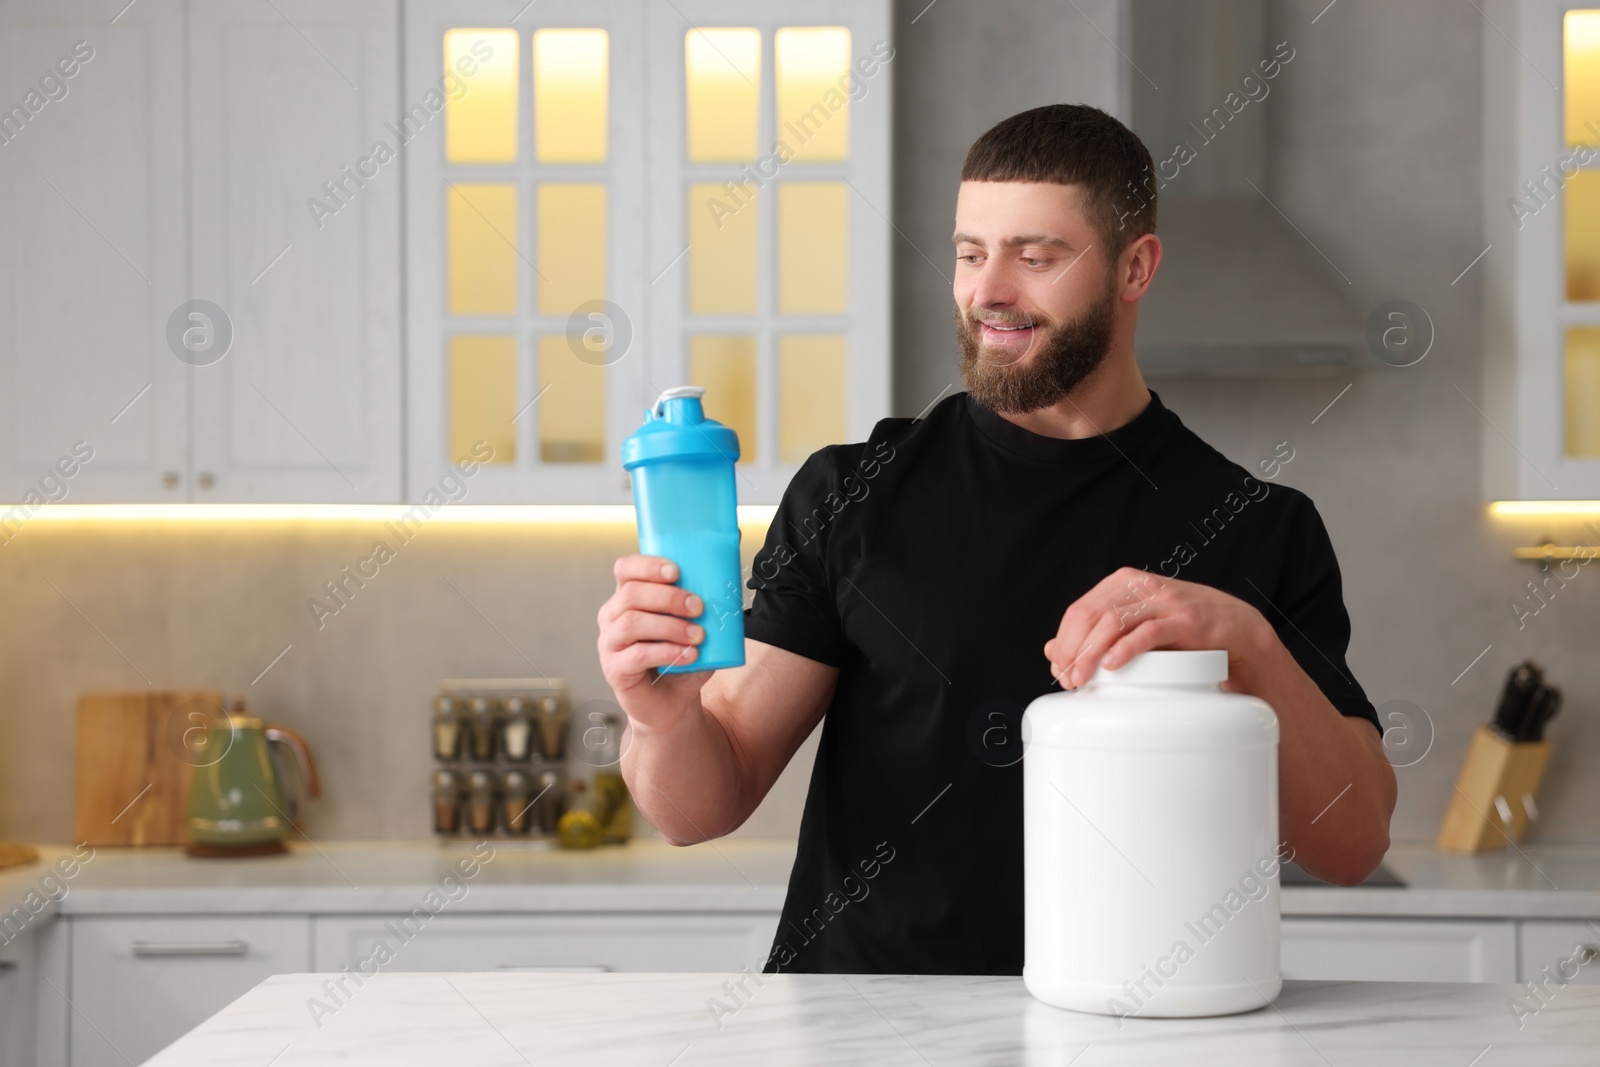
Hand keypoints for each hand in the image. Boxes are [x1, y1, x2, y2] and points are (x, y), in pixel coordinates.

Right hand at [597, 555, 710, 732]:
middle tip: (698, 607)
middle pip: (630, 594)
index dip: (647, 565)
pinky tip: (690, 655)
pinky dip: (667, 652)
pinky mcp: (615, 670)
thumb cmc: (682, 658)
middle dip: (668, 597)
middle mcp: (612, 617)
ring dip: (670, 626)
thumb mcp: (695, 627)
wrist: (673, 703)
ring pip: (631, 623)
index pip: (625, 569)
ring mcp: (610, 644)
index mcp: (627, 598)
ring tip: (698, 636)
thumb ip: (704, 607)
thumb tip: (729, 583)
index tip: (676, 571)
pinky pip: (637, 655)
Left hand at [1043, 567, 1271, 690]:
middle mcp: (1140, 586)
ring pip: (1113, 622)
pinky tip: (1112, 666)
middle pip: (1090, 615)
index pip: (1079, 610)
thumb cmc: (1180, 630)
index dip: (1064, 641)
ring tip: (1083, 679)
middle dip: (1073, 650)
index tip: (1058, 669)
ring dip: (1091, 654)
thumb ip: (1096, 635)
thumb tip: (1051, 652)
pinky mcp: (1184, 619)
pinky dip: (1126, 649)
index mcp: (1123, 583)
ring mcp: (1163, 601)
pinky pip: (1148, 632)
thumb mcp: (1134, 626)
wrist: (1234, 628)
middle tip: (1068, 680)